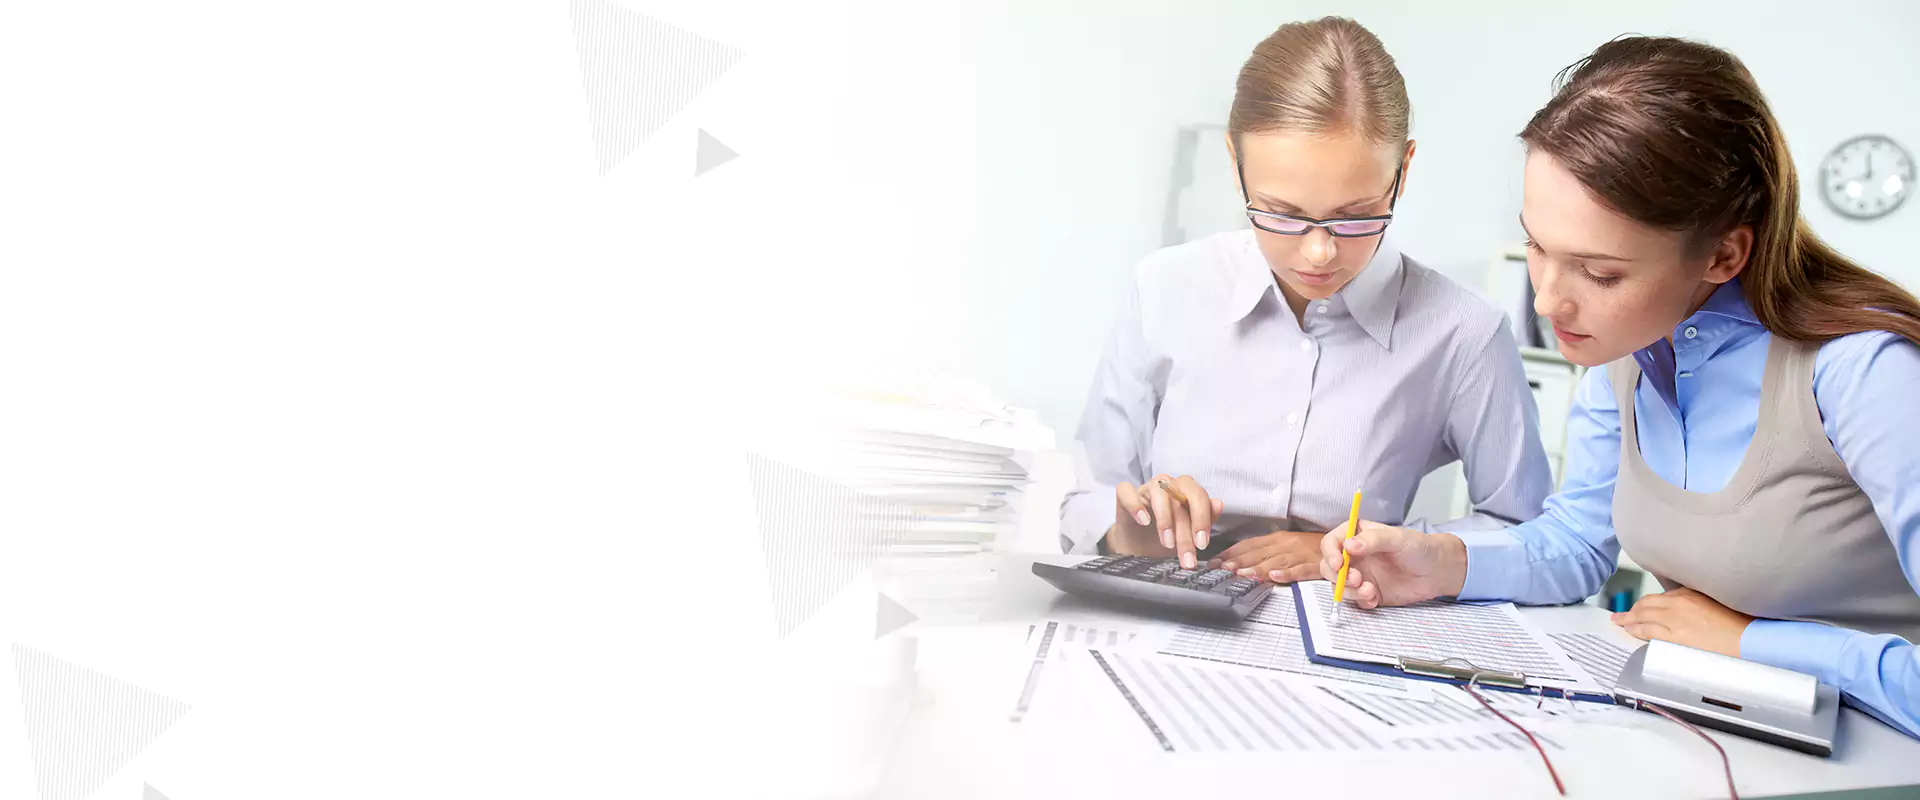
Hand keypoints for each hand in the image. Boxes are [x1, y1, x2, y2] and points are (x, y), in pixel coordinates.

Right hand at [1110, 474, 1220, 568]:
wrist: (1138, 546)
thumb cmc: (1166, 536)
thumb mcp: (1189, 532)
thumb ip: (1206, 518)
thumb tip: (1219, 504)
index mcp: (1187, 490)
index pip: (1199, 497)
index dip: (1202, 520)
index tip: (1202, 544)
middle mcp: (1168, 484)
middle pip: (1180, 499)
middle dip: (1185, 530)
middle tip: (1186, 555)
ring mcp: (1146, 488)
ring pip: (1158, 492)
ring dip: (1165, 519)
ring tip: (1167, 543)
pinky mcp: (1125, 495)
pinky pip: (1127, 491)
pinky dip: (1136, 505)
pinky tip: (1143, 521)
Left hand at [1208, 530, 1321, 582]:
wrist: (1341, 546)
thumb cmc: (1309, 547)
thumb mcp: (1285, 544)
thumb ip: (1264, 551)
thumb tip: (1237, 560)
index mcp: (1276, 538)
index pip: (1248, 544)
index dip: (1231, 553)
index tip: (1214, 562)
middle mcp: (1285, 544)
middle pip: (1259, 553)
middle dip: (1239, 561)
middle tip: (1223, 569)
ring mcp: (1299, 554)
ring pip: (1275, 561)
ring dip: (1258, 568)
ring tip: (1243, 574)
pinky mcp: (1313, 565)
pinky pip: (1299, 570)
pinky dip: (1287, 574)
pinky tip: (1275, 577)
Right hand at [1317, 520, 1467, 608]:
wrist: (1437, 571)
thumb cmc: (1419, 547)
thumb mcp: (1397, 538)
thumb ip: (1373, 540)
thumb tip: (1348, 545)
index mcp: (1357, 536)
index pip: (1332, 542)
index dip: (1330, 552)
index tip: (1339, 563)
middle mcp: (1354, 556)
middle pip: (1330, 566)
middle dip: (1337, 576)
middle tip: (1355, 579)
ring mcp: (1360, 575)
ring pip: (1339, 585)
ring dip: (1349, 591)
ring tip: (1369, 590)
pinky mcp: (1368, 592)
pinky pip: (1355, 600)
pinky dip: (1361, 601)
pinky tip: (1374, 598)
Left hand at [1612, 587, 1753, 657]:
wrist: (1750, 640)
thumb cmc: (1740, 624)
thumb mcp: (1718, 602)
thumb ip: (1699, 602)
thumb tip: (1689, 610)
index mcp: (1691, 593)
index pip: (1662, 597)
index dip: (1649, 603)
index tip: (1643, 606)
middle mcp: (1680, 603)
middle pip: (1648, 604)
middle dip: (1633, 609)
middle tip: (1623, 613)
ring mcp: (1676, 619)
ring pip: (1644, 616)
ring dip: (1629, 618)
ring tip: (1620, 621)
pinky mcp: (1676, 636)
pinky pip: (1649, 631)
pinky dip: (1636, 629)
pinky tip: (1629, 630)